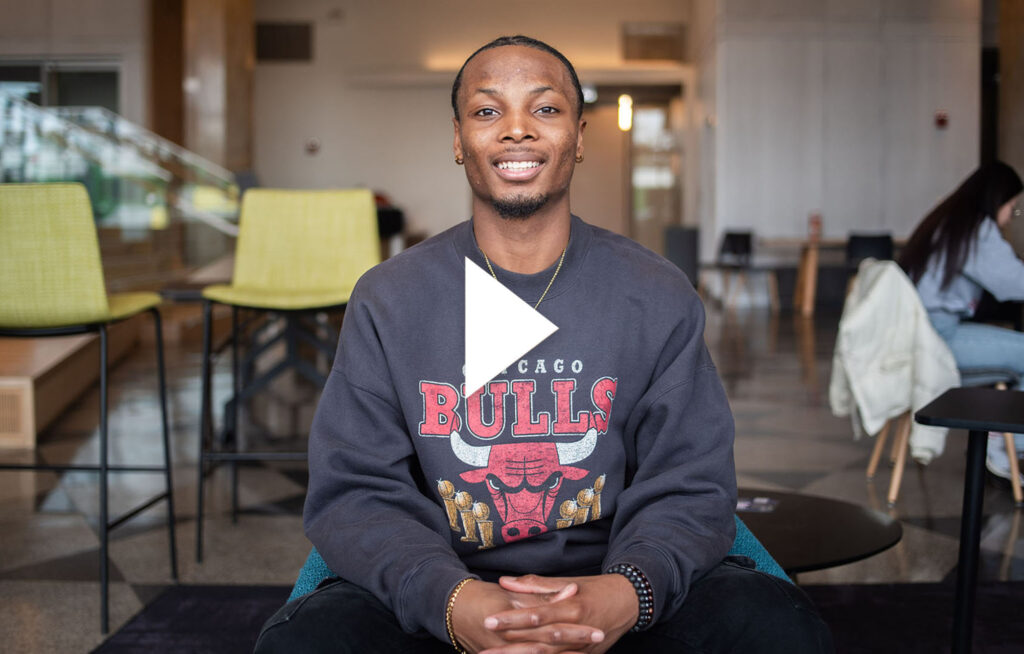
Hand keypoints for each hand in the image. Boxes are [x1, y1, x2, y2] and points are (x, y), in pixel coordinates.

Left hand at [479, 574, 638, 653]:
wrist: (629, 602)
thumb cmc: (596, 589)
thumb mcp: (567, 581)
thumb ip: (535, 584)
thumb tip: (505, 581)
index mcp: (571, 607)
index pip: (535, 615)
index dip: (511, 619)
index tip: (488, 620)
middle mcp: (576, 631)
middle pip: (537, 642)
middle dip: (509, 648)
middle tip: (483, 651)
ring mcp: (582, 649)